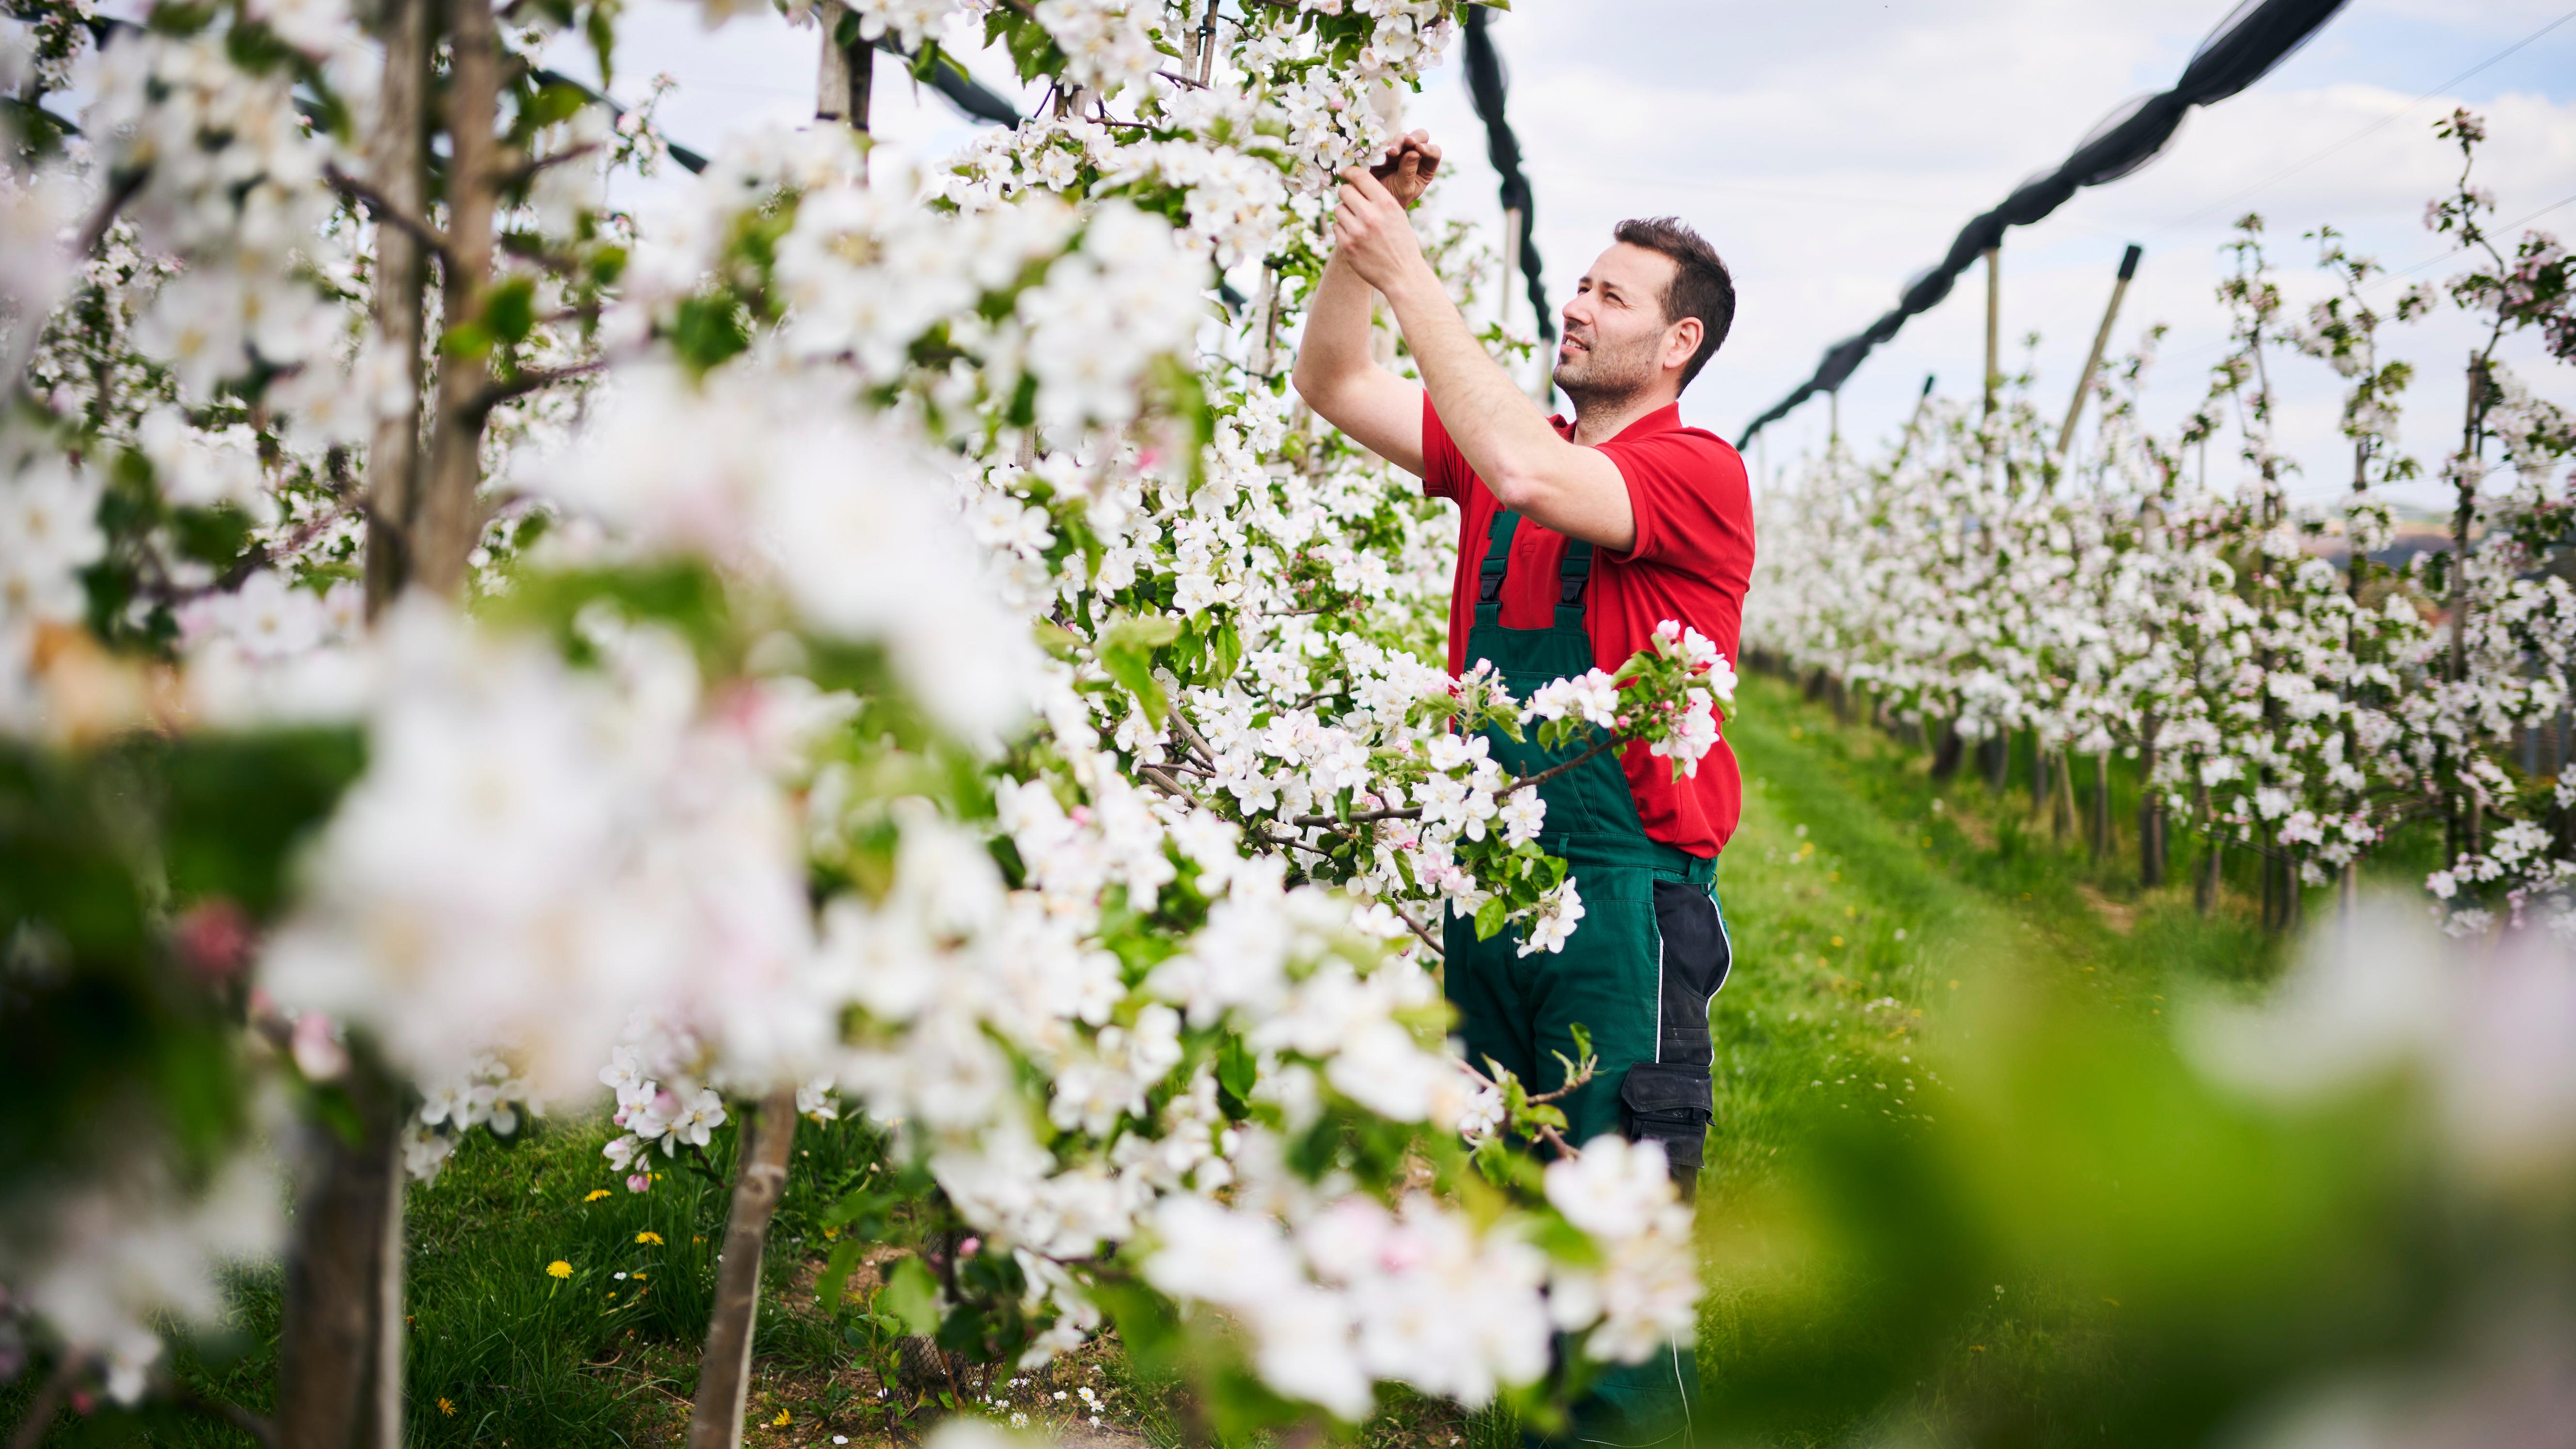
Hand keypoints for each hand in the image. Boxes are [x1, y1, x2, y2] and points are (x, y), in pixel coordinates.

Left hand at [1331, 165, 1427, 295]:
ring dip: (1345, 213)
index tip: (1344, 172)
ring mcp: (1357, 231)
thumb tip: (1353, 183)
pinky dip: (1343, 230)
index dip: (1349, 172)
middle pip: (1344, 191)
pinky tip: (1355, 237)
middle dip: (1347, 194)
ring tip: (1357, 223)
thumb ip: (1378, 199)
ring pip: (1338, 209)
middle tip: (1352, 202)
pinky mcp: (1347, 246)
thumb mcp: (1397, 215)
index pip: (1360, 177)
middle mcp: (1371, 215)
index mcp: (1386, 204)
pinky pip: (1336, 227)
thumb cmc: (1401, 243)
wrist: (1403, 275)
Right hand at [1367, 129, 1440, 208]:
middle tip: (1408, 141)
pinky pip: (1385, 143)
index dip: (1429, 149)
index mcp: (1425, 168)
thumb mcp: (1404, 190)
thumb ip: (1409, 172)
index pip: (1434, 153)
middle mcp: (1414, 157)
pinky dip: (1383, 146)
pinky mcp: (1385, 151)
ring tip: (1391, 153)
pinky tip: (1380, 155)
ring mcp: (1400, 152)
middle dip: (1415, 137)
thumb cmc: (1393, 199)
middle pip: (1421, 137)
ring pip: (1402, 137)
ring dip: (1398, 142)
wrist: (1373, 201)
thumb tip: (1413, 152)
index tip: (1419, 149)